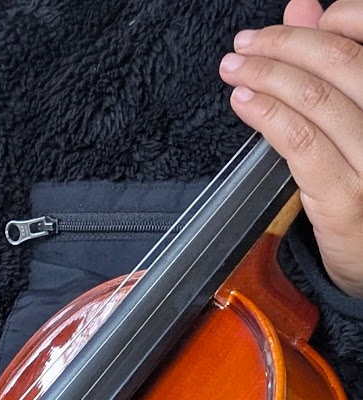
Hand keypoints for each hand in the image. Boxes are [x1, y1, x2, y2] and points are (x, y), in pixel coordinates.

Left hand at [219, 0, 362, 297]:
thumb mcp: (358, 118)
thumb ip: (335, 63)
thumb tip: (303, 10)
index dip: (329, 21)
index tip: (295, 23)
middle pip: (338, 61)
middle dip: (283, 45)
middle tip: (245, 44)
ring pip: (316, 98)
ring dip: (265, 75)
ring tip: (234, 68)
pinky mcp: (346, 196)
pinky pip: (301, 142)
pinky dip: (267, 115)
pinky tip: (243, 102)